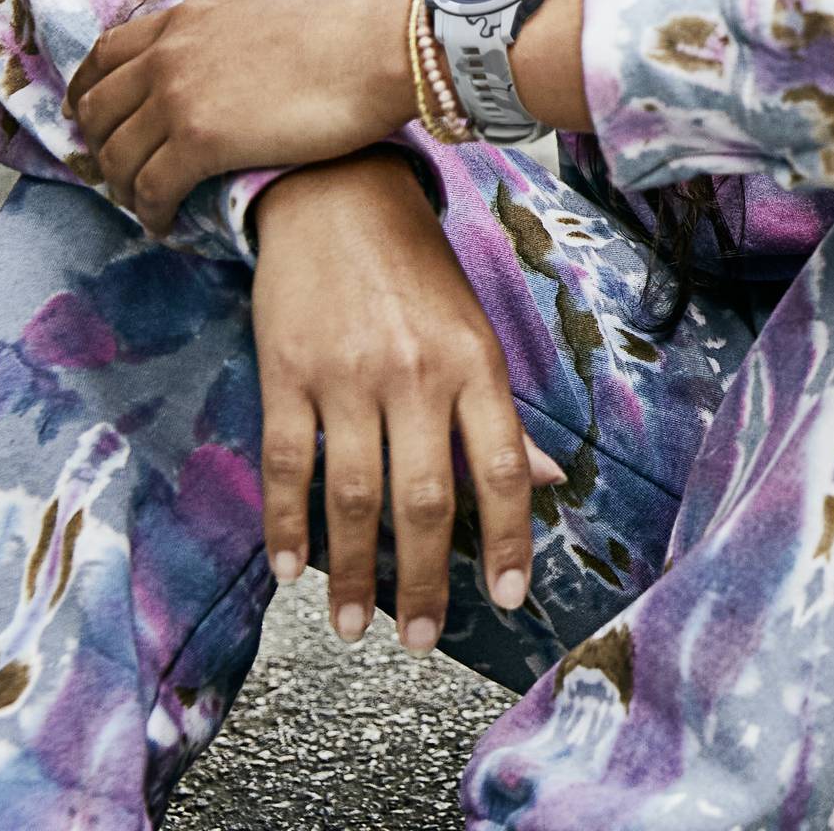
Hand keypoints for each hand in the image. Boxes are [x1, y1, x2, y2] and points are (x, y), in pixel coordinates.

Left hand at [70, 0, 416, 234]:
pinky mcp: (201, 143)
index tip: (94, 119)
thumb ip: (231, 39)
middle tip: (118, 173)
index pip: (105, 54)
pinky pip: (152, 188)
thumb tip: (240, 67)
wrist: (382, 46)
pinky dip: (150, 212)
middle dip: (100, 146)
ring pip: (117, 156)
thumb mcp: (266, 17)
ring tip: (143, 206)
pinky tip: (164, 224)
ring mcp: (179, 98)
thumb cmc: (350, 33)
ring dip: (122, 187)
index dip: (89, 92)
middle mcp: (168, 55)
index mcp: (185, 20)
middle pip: (98, 110)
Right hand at [251, 154, 566, 651]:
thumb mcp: (476, 331)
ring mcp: (347, 376)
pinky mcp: (286, 373)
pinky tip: (292, 570)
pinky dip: (286, 524)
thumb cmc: (417, 270)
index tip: (508, 598)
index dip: (508, 540)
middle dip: (426, 579)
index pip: (503, 470)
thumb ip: (501, 413)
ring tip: (352, 625)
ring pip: (353, 494)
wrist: (337, 195)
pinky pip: (285, 464)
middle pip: (427, 498)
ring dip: (354, 571)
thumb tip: (548, 481)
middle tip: (423, 639)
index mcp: (475, 364)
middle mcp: (416, 374)